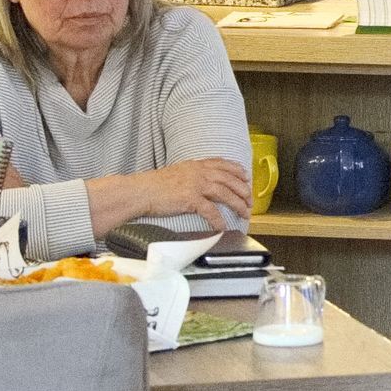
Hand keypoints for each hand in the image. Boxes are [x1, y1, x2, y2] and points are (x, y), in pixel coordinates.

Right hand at [91, 158, 250, 235]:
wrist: (140, 191)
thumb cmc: (155, 185)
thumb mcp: (177, 173)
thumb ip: (191, 174)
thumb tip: (202, 182)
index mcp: (196, 165)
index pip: (222, 164)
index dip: (237, 171)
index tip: (246, 177)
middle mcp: (198, 172)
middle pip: (229, 179)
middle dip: (243, 190)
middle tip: (249, 200)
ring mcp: (195, 185)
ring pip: (224, 193)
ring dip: (237, 204)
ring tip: (244, 213)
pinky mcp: (190, 199)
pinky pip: (210, 211)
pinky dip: (218, 219)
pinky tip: (222, 226)